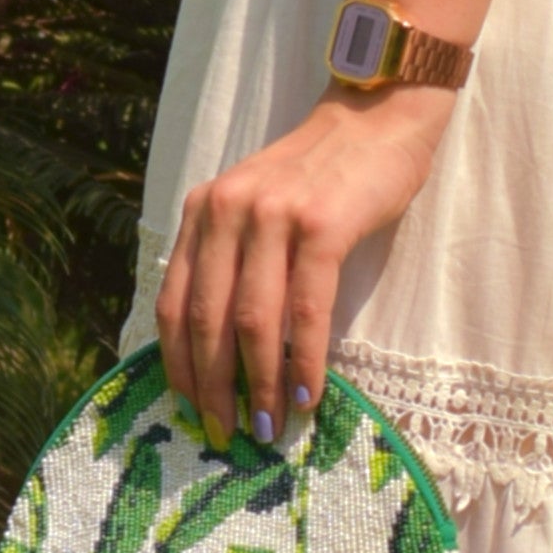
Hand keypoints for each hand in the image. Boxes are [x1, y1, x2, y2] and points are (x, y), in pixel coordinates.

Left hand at [156, 88, 452, 447]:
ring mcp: (273, 216)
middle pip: (206, 319)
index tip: (193, 411)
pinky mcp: (322, 224)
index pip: (173, 304)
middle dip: (214, 387)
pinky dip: (304, 359)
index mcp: (204, 210)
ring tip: (268, 427)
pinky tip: (306, 394)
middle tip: (227, 435)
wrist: (379, 116)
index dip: (180, 367)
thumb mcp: (259, 208)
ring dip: (258, 384)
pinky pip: (306, 308)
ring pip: (253, 320)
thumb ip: (237, 261)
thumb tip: (228, 353)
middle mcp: (227, 210)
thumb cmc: (325, 176)